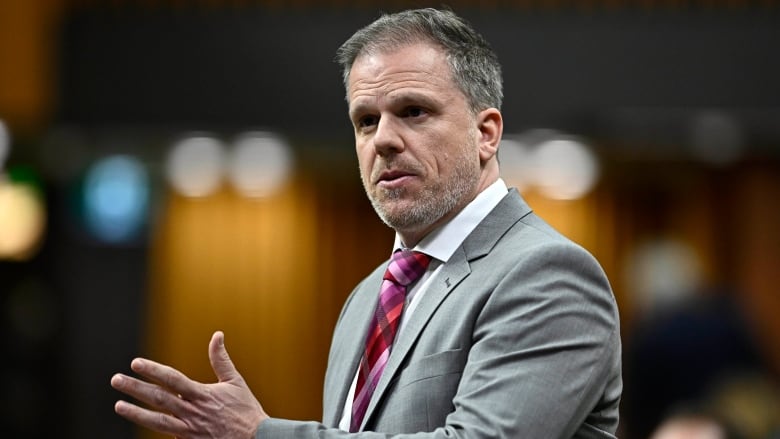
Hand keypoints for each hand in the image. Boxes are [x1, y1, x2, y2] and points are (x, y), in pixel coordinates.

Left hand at [111, 331, 267, 438]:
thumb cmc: (245, 410)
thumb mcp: (235, 381)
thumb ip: (221, 359)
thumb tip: (217, 335)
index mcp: (202, 394)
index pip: (173, 380)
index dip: (153, 371)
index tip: (135, 363)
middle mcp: (193, 412)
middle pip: (159, 399)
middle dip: (136, 389)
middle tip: (116, 380)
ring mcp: (189, 430)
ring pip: (158, 421)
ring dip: (136, 413)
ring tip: (118, 406)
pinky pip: (168, 436)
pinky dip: (154, 430)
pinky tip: (140, 423)